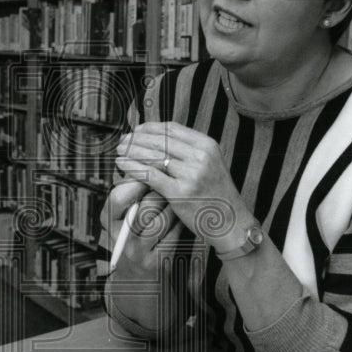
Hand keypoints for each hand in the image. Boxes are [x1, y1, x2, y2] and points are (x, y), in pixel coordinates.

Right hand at [99, 180, 181, 278]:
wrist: (138, 276)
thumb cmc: (135, 233)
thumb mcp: (124, 214)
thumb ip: (132, 191)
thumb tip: (147, 159)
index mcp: (108, 220)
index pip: (119, 196)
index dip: (137, 182)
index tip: (154, 171)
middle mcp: (120, 237)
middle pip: (144, 207)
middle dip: (161, 193)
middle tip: (172, 183)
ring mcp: (138, 252)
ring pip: (161, 221)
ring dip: (173, 207)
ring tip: (179, 197)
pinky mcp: (156, 262)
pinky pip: (173, 235)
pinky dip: (180, 222)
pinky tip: (183, 215)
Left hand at [115, 121, 252, 251]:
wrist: (231, 223)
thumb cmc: (216, 195)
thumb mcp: (210, 164)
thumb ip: (188, 152)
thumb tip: (157, 140)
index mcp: (207, 145)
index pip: (172, 128)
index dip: (150, 128)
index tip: (137, 131)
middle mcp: (200, 156)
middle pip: (160, 140)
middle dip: (137, 139)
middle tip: (123, 141)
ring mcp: (190, 174)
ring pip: (153, 156)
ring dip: (132, 151)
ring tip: (120, 151)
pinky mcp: (180, 192)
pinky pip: (150, 175)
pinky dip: (133, 167)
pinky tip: (123, 165)